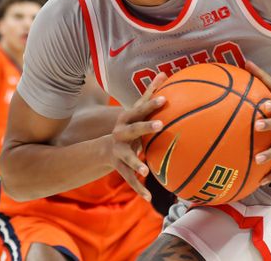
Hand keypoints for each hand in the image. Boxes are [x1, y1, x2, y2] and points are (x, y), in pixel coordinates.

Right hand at [109, 73, 166, 201]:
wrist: (105, 148)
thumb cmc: (129, 125)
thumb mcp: (136, 109)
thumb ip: (149, 93)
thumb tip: (165, 72)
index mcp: (127, 119)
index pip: (140, 108)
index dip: (152, 103)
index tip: (165, 98)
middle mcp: (121, 134)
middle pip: (133, 129)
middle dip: (146, 127)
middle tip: (160, 125)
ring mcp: (119, 151)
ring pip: (129, 157)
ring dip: (138, 162)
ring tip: (147, 169)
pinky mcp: (120, 167)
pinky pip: (130, 179)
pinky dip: (140, 188)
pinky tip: (149, 198)